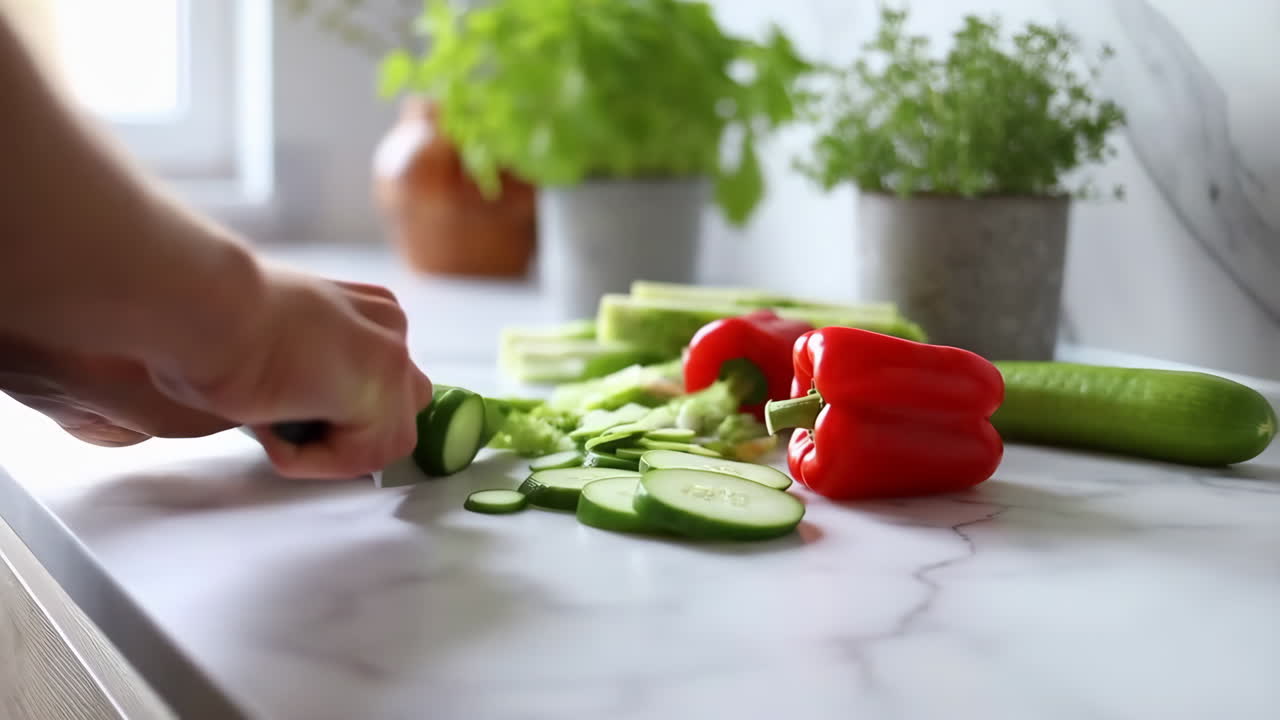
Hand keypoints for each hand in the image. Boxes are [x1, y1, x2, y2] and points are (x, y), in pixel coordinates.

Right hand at [0, 263, 432, 478]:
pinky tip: (272, 424)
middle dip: (349, 439)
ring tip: (270, 421)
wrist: (205, 306)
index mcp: (367, 310)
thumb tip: (309, 412)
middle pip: (400, 416)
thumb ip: (311, 373)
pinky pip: (358, 459)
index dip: (338, 419)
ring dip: (322, 453)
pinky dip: (309, 461)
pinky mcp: (381, 388)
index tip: (284, 415)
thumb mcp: (278, 347)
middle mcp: (390, 326)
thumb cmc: (213, 325)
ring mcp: (392, 356)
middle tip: (285, 425)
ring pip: (379, 446)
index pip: (385, 387)